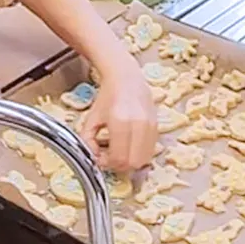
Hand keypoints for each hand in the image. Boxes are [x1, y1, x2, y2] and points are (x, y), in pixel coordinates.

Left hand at [79, 55, 158, 170]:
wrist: (126, 78)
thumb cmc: (107, 97)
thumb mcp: (91, 118)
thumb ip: (87, 141)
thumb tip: (93, 158)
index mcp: (120, 122)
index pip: (118, 158)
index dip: (108, 164)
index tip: (100, 158)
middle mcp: (139, 124)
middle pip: (133, 163)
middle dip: (120, 165)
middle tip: (110, 157)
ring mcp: (150, 125)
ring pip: (144, 159)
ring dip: (131, 161)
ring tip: (120, 151)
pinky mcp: (157, 126)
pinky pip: (150, 150)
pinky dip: (139, 153)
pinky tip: (129, 145)